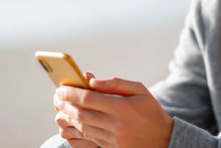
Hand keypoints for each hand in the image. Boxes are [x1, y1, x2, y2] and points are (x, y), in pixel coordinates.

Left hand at [54, 75, 173, 147]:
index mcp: (122, 107)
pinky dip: (75, 130)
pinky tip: (70, 123)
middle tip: (56, 97)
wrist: (163, 139)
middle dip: (65, 104)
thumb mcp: (139, 90)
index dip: (71, 93)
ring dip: (68, 117)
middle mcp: (115, 125)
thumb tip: (91, 81)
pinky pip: (87, 139)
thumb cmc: (150, 110)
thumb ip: (115, 83)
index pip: (89, 98)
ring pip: (82, 127)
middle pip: (81, 114)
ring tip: (60, 108)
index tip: (61, 87)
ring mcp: (112, 139)